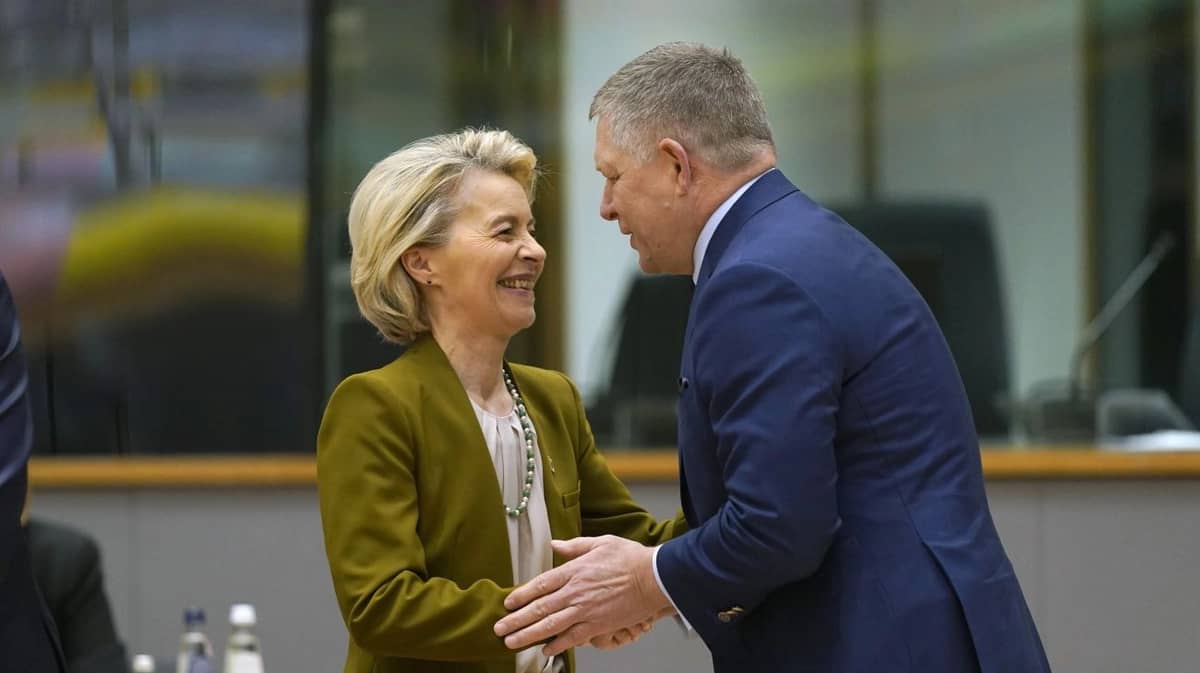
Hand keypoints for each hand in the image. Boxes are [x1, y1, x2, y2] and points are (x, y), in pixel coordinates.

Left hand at [493, 535, 670, 656]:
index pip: (540, 584)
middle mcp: (575, 592)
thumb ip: (574, 546)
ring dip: (528, 635)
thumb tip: (554, 544)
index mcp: (574, 571)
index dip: (521, 595)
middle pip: (539, 608)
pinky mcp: (598, 625)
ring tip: (511, 643)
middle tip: (499, 628)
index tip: (508, 603)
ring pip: (550, 625)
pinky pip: (573, 637)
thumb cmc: (630, 558)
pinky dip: (558, 644)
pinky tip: (545, 649)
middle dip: (516, 620)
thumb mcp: (600, 543)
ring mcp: (585, 611)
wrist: (654, 578)